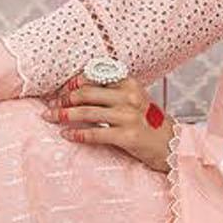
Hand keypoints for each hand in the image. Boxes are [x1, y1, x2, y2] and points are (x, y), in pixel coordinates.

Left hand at [41, 73, 174, 172]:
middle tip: (51, 105)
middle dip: (64, 99)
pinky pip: (95, 133)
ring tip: (50, 118)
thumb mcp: (134, 99)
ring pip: (86, 112)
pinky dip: (77, 134)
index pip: (94, 77)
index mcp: (130, 83)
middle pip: (86, 93)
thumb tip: (77, 90)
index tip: (61, 91)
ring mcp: (129, 116)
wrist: (172, 145)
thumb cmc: (148, 123)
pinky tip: (66, 135)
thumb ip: (111, 92)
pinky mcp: (128, 136)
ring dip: (63, 115)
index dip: (73, 83)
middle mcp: (129, 97)